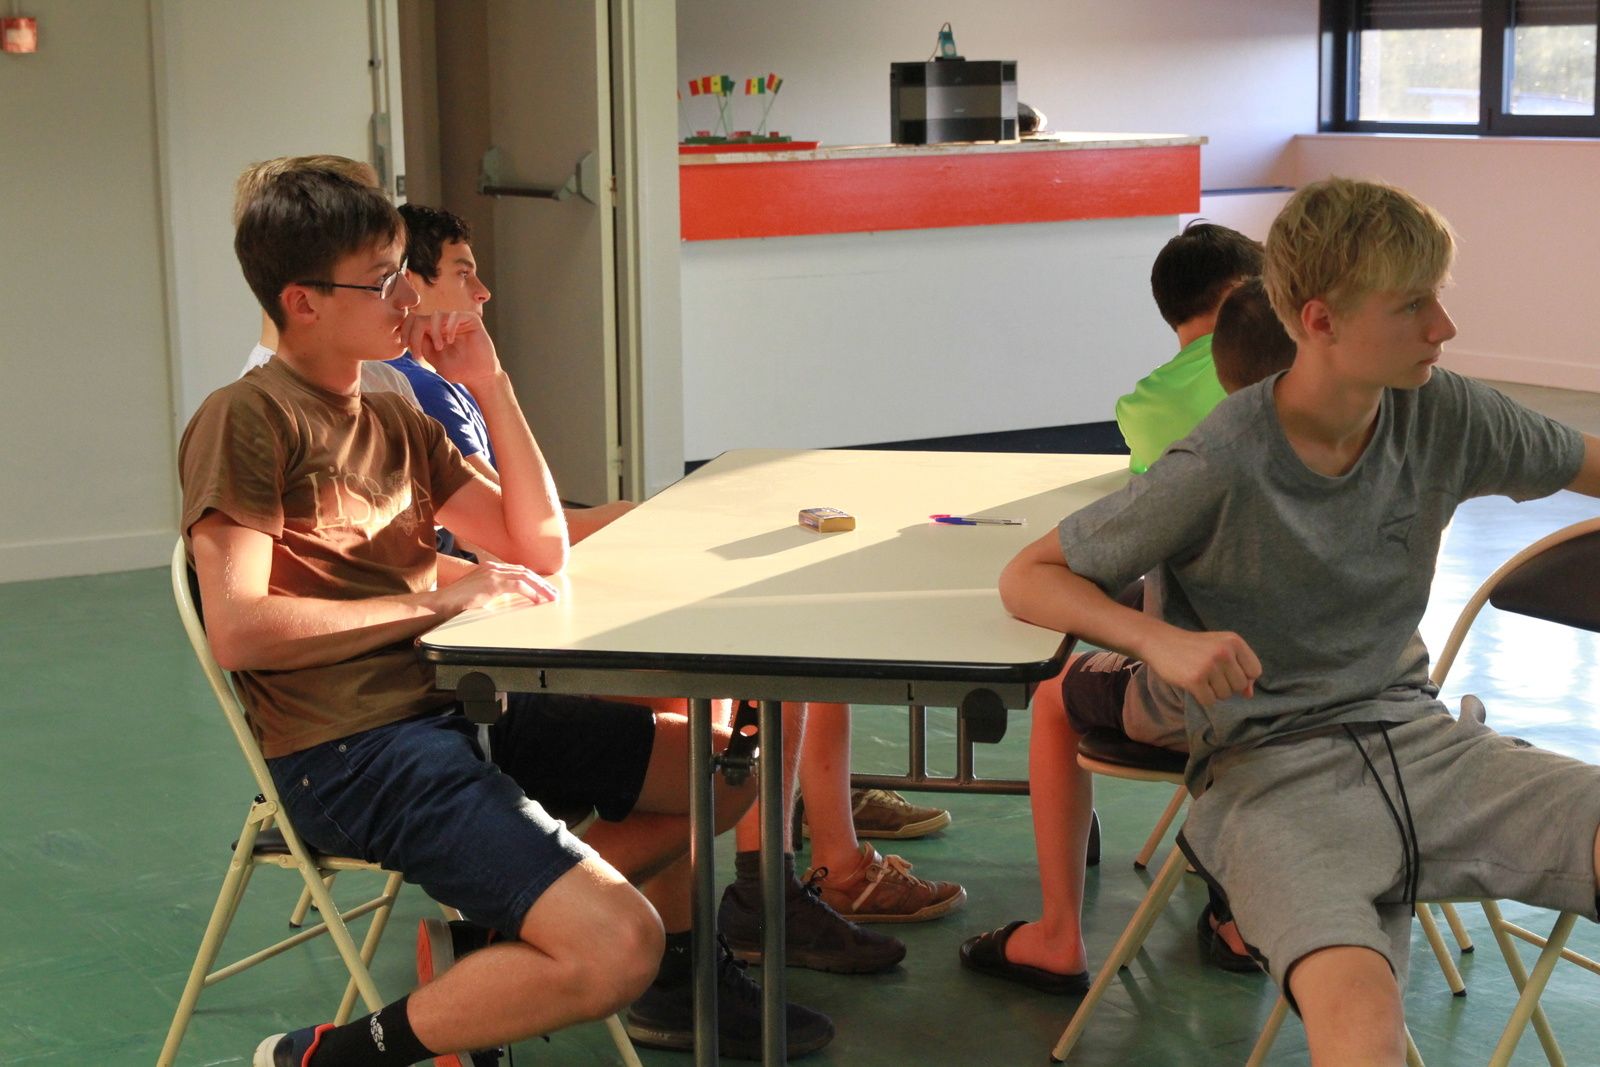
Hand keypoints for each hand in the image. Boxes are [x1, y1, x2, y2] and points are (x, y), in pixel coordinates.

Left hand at [403, 311, 499, 386]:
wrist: (479, 377)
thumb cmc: (458, 370)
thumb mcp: (433, 359)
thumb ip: (422, 345)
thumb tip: (409, 333)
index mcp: (433, 330)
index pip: (413, 321)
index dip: (405, 331)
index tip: (405, 346)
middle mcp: (444, 323)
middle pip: (420, 317)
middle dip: (414, 334)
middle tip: (419, 354)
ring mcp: (457, 320)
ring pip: (435, 316)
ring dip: (433, 332)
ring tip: (439, 348)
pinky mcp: (471, 320)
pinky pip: (454, 316)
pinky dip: (448, 328)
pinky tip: (450, 341)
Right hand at [433, 560, 556, 616]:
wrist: (442, 602)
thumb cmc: (458, 602)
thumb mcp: (480, 594)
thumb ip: (494, 593)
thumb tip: (507, 600)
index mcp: (490, 568)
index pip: (518, 570)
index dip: (533, 579)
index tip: (544, 588)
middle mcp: (493, 567)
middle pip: (525, 571)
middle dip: (541, 582)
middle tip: (553, 593)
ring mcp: (493, 573)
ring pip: (525, 577)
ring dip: (540, 587)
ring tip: (550, 597)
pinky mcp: (493, 583)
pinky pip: (518, 586)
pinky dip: (530, 592)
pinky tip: (537, 600)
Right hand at [1143, 628, 1261, 707]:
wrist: (1160, 641)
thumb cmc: (1193, 647)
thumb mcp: (1220, 649)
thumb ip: (1239, 669)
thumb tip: (1249, 694)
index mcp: (1234, 641)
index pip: (1255, 671)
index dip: (1243, 676)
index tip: (1227, 670)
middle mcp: (1224, 652)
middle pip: (1240, 685)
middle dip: (1226, 684)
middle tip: (1209, 672)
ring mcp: (1209, 665)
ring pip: (1225, 695)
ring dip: (1213, 691)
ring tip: (1200, 675)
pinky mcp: (1195, 679)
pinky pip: (1210, 701)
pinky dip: (1202, 697)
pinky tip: (1192, 683)